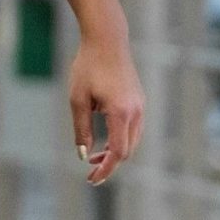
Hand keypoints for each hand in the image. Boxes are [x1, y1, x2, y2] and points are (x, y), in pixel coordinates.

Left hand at [67, 27, 145, 185]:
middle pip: (127, 150)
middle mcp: (136, 112)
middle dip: (110, 163)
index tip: (92, 179)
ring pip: (133, 141)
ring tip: (95, 155)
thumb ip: (82, 129)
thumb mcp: (78, 100)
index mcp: (121, 113)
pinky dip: (121, 138)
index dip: (106, 169)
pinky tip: (105, 138)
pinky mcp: (139, 100)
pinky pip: (134, 128)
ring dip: (116, 151)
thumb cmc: (88, 67)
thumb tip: (84, 155)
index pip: (117, 152)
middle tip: (90, 170)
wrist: (107, 40)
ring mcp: (141, 106)